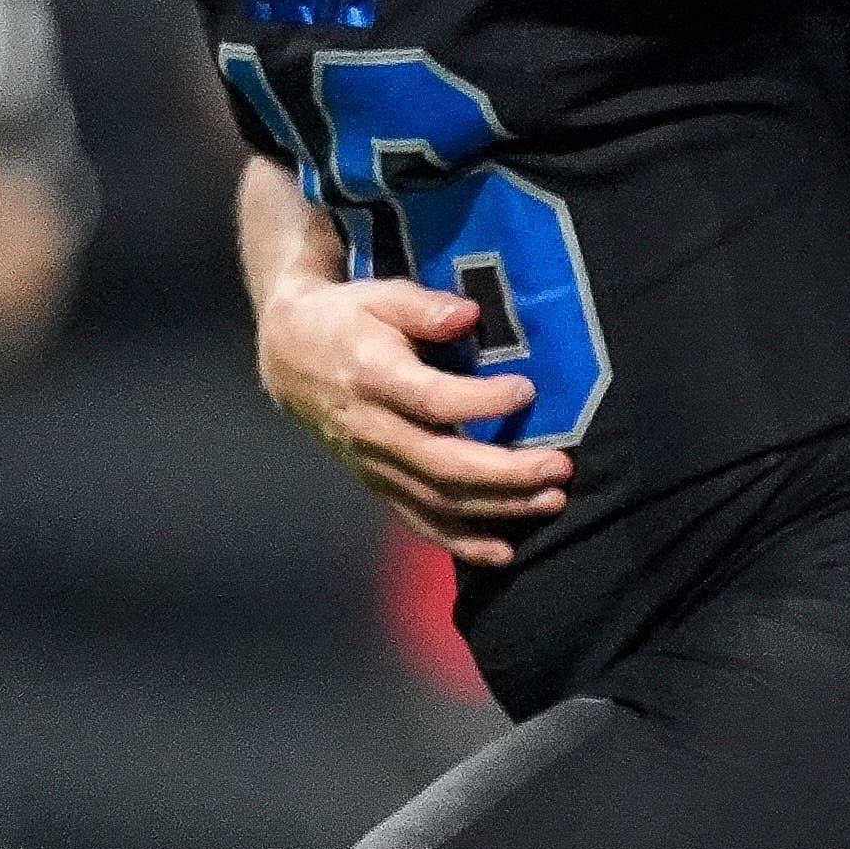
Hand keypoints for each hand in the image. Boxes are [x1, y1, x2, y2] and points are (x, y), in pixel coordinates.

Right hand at [256, 273, 568, 566]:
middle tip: (559, 468)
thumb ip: (424, 307)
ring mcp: (373, 465)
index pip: (432, 400)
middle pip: (442, 464)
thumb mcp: (381, 296)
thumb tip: (468, 315)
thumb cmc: (347, 320)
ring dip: (498, 508)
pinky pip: (419, 520)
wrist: (289, 357)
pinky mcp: (376, 484)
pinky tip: (503, 552)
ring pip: (437, 499)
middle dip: (506, 473)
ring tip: (550, 502)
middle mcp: (373, 430)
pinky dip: (461, 541)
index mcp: (374, 378)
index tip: (527, 390)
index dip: (481, 402)